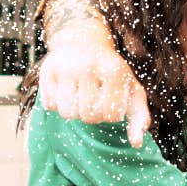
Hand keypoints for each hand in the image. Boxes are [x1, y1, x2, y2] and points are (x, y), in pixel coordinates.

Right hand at [38, 26, 150, 147]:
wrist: (84, 42)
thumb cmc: (111, 73)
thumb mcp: (131, 89)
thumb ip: (139, 116)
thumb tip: (137, 143)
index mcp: (113, 70)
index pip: (111, 116)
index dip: (110, 115)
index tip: (110, 102)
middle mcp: (88, 66)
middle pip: (88, 117)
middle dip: (92, 115)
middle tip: (93, 100)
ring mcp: (65, 67)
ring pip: (67, 113)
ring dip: (74, 112)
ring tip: (79, 97)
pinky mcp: (47, 70)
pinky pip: (49, 105)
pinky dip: (57, 104)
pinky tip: (65, 91)